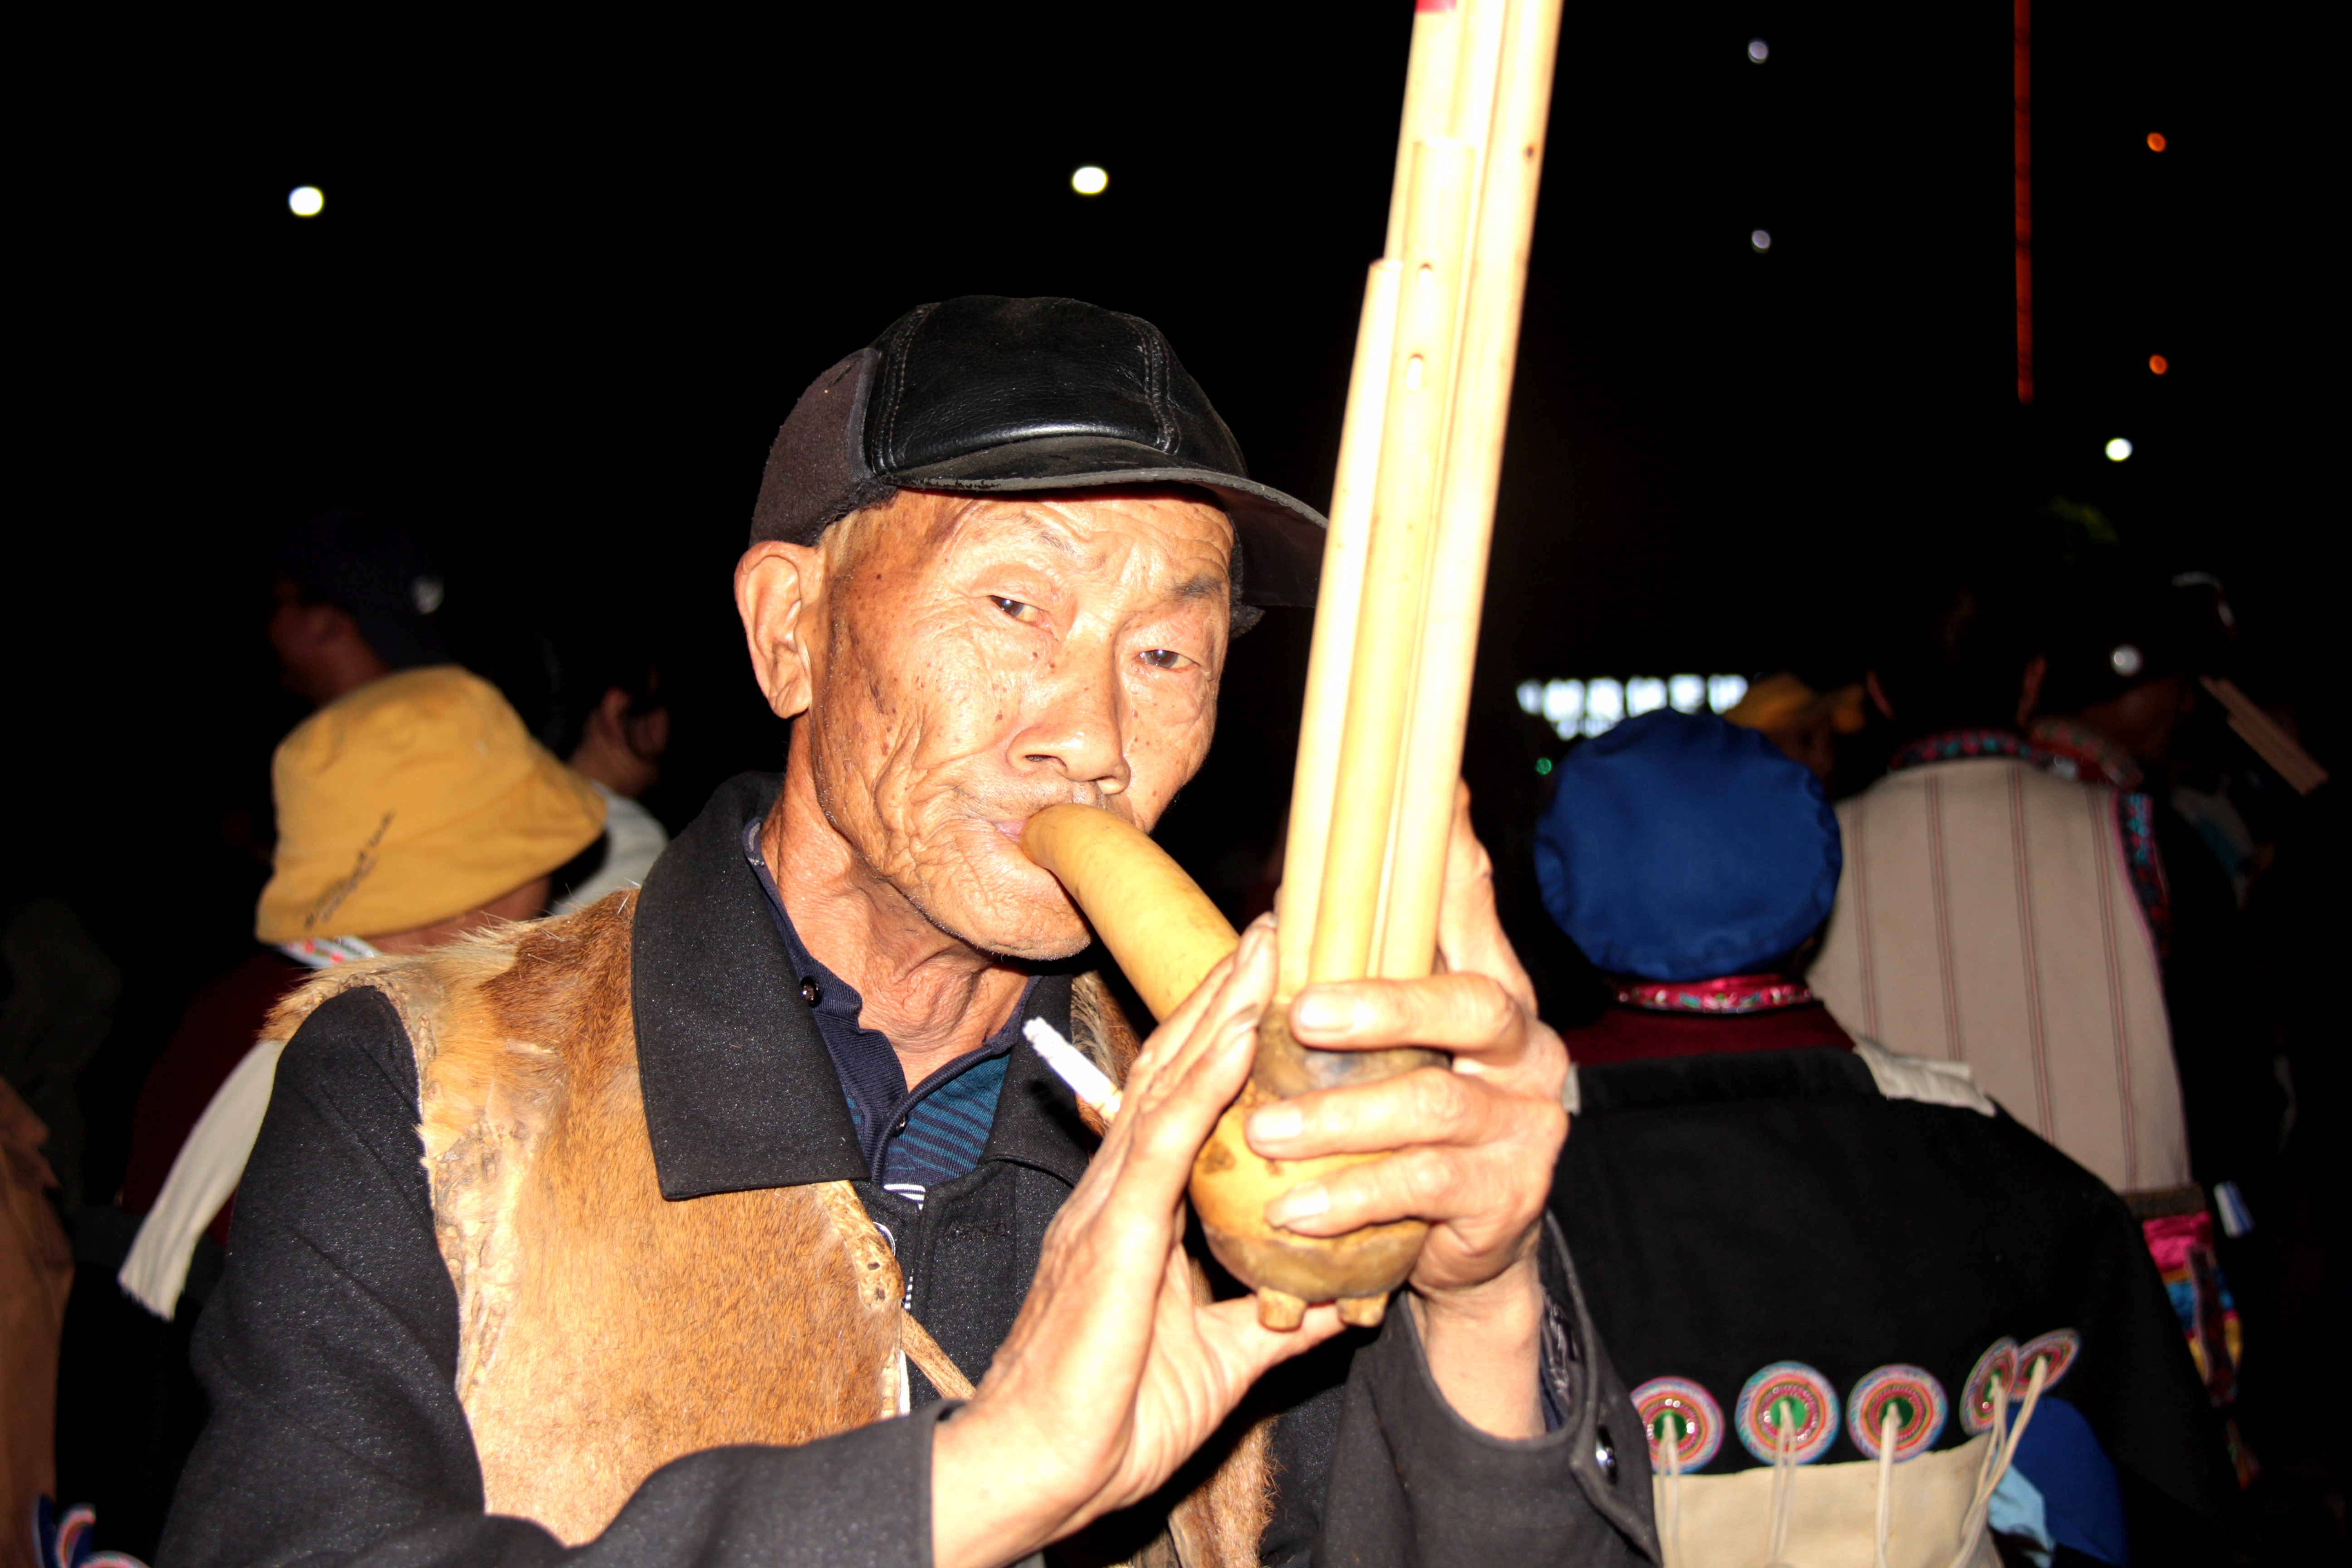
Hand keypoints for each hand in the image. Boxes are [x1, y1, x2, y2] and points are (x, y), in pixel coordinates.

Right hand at [931, 918, 1343, 1567]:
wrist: (1040, 1476)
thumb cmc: (1108, 1424)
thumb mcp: (1216, 1363)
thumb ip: (1266, 1324)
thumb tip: (1330, 1305)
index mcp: (1135, 1216)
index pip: (1184, 1105)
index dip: (1221, 1040)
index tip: (1268, 984)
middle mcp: (1117, 1192)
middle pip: (1173, 1069)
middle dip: (1222, 994)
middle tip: (1274, 925)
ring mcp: (1110, 1205)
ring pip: (1170, 1082)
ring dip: (1221, 1008)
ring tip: (1269, 943)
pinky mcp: (1114, 1234)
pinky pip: (1167, 1140)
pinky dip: (1207, 1078)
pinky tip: (1242, 1030)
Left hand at [1243, 784, 1568, 1436]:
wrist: (1459, 1246)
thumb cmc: (1408, 1120)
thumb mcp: (1396, 1040)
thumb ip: (1379, 961)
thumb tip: (1327, 874)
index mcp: (1491, 993)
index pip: (1473, 908)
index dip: (1454, 856)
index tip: (1434, 789)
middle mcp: (1524, 1049)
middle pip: (1471, 1005)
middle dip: (1385, 1005)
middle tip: (1300, 1013)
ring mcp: (1524, 1122)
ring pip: (1433, 1104)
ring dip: (1339, 1117)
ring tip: (1264, 1132)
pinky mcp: (1508, 1194)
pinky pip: (1422, 1186)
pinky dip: (1349, 1196)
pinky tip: (1292, 1209)